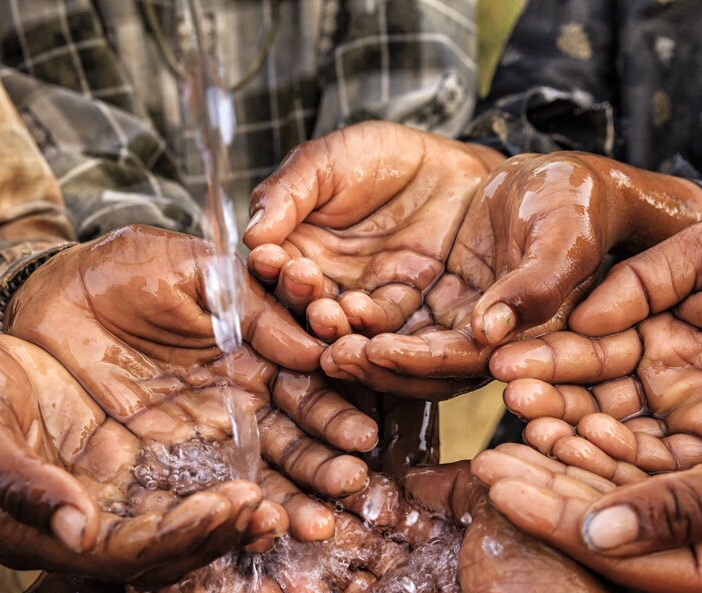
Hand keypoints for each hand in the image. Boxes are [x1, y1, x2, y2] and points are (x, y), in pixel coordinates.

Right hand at [0, 334, 284, 585]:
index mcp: (48, 535)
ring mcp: (110, 496)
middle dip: (223, 531)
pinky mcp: (126, 463)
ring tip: (284, 495)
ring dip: (232, 513)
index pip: (130, 553)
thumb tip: (79, 531)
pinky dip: (221, 475)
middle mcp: (88, 526)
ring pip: (184, 518)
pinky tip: (263, 460)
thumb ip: (21, 485)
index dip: (183, 537)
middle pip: (169, 547)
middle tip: (277, 508)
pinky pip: (183, 478)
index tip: (235, 508)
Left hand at [7, 225, 381, 539]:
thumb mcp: (193, 270)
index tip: (360, 436)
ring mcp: (198, 440)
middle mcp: (235, 405)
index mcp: (252, 356)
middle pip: (289, 443)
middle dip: (321, 466)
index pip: (304, 390)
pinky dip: (224, 518)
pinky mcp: (155, 466)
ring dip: (288, 502)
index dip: (332, 414)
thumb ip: (250, 305)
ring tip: (315, 522)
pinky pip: (194, 496)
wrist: (43, 295)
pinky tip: (255, 531)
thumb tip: (312, 349)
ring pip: (252, 478)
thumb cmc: (121, 270)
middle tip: (349, 485)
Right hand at [245, 120, 503, 335]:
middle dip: (298, 298)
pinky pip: (384, 326)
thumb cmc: (379, 156)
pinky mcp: (403, 312)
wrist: (449, 169)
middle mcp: (322, 284)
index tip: (269, 257)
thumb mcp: (325, 162)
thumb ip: (287, 193)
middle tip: (303, 281)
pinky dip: (370, 327)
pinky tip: (363, 312)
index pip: (271, 270)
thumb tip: (252, 235)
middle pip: (300, 307)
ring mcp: (362, 301)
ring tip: (328, 310)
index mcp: (294, 249)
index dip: (268, 267)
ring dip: (330, 323)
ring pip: (339, 325)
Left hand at [321, 152, 701, 398]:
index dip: (418, 361)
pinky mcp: (434, 301)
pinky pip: (390, 317)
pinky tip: (323, 306)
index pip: (462, 363)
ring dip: (361, 348)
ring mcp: (455, 323)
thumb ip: (537, 285)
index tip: (374, 350)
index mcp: (522, 337)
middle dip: (376, 365)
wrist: (560, 180)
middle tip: (331, 355)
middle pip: (422, 370)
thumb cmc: (574, 204)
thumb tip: (490, 331)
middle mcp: (483, 342)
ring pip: (401, 349)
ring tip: (318, 336)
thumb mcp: (564, 236)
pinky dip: (358, 317)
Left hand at [473, 379, 701, 592]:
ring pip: (621, 491)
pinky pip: (650, 466)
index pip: (616, 551)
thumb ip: (688, 506)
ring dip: (567, 459)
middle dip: (543, 487)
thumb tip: (596, 529)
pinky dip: (609, 440)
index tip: (493, 482)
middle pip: (606, 524)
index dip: (549, 515)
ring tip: (512, 428)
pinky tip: (571, 413)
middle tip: (483, 457)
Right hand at [493, 201, 701, 456]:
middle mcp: (666, 380)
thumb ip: (642, 282)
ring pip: (621, 437)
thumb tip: (580, 317)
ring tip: (528, 427)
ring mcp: (696, 418)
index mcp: (654, 330)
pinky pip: (670, 465)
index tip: (503, 357)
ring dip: (573, 436)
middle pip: (592, 399)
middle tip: (505, 397)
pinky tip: (583, 455)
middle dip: (547, 400)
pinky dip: (625, 465)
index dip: (547, 354)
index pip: (587, 349)